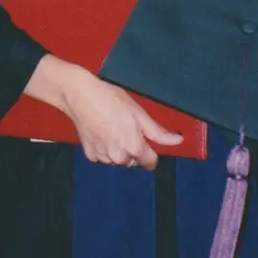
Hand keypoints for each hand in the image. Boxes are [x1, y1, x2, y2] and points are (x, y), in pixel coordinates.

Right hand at [61, 66, 182, 170]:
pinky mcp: (90, 155)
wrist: (80, 95)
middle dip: (133, 149)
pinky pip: (103, 156)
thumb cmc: (110, 99)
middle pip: (134, 161)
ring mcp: (103, 157)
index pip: (151, 162)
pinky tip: (101, 131)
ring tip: (112, 127)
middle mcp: (119, 157)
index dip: (150, 151)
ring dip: (118, 149)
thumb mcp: (138, 113)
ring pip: (118, 159)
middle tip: (126, 128)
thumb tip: (177, 141)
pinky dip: (104, 148)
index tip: (145, 140)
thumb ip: (157, 132)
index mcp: (134, 148)